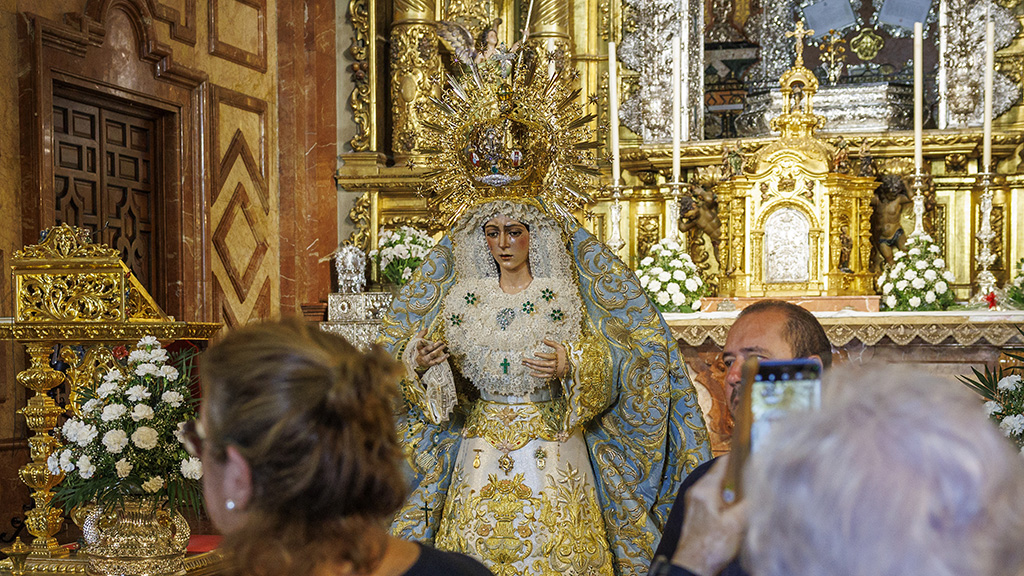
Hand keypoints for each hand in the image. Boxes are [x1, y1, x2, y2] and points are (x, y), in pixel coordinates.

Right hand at [414, 329, 447, 369]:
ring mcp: (425, 359)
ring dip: (439, 350)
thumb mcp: (417, 341)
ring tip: (444, 345)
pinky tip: (447, 354)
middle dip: (434, 345)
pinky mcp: (430, 364)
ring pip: (432, 354)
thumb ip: (421, 334)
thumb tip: (426, 328)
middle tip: (441, 341)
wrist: (417, 362)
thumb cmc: (419, 349)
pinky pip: (437, 361)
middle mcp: (421, 354)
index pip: (418, 345)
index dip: (420, 343)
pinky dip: (442, 358)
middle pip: (427, 349)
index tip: (422, 340)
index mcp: (418, 348)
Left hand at [523, 339, 566, 378]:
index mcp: (556, 358)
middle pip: (541, 363)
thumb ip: (552, 343)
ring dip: (532, 366)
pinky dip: (537, 375)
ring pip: (540, 369)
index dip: (541, 355)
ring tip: (525, 364)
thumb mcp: (560, 348)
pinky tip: (531, 373)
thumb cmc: (563, 356)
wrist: (569, 367)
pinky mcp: (551, 375)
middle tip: (524, 359)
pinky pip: (543, 376)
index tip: (535, 354)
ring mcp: (552, 371)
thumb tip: (543, 339)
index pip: (548, 356)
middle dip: (531, 361)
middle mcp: (553, 365)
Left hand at [671, 455, 747, 575]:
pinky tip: (737, 512)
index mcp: (705, 489)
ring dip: (734, 492)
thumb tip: (763, 488)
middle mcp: (697, 492)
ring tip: (750, 496)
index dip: (739, 457)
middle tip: (756, 479)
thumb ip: (750, 502)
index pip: (723, 463)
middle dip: (739, 477)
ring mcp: (696, 503)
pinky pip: (715, 500)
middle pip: (722, 475)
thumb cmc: (711, 547)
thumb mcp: (738, 523)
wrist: (694, 566)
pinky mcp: (698, 514)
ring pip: (719, 489)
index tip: (752, 453)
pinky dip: (727, 502)